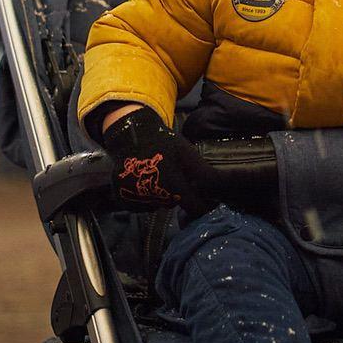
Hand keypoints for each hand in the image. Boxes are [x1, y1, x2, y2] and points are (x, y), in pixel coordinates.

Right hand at [99, 107, 213, 217]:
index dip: (204, 204)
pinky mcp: (122, 200)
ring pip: (157, 205)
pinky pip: (140, 205)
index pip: (195, 207)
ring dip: (161, 196)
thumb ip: (204, 174)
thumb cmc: (163, 143)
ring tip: (160, 176)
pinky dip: (145, 197)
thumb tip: (220, 192)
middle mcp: (153, 197)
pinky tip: (146, 181)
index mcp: (172, 187)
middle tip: (177, 177)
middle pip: (174, 205)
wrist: (130, 134)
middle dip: (179, 195)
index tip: (205, 198)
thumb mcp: (188, 154)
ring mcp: (136, 200)